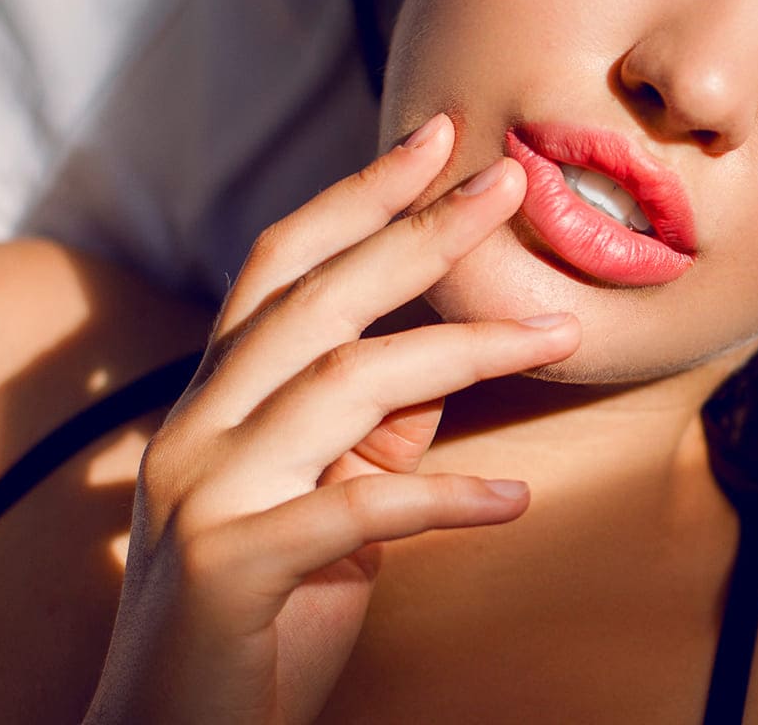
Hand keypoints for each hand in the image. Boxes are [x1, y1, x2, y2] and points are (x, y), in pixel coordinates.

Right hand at [85, 115, 580, 724]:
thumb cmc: (259, 619)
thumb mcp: (324, 506)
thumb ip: (371, 434)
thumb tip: (447, 359)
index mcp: (215, 403)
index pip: (282, 267)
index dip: (359, 196)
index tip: (439, 138)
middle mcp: (195, 429)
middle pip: (314, 298)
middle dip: (418, 232)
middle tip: (510, 183)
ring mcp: (201, 494)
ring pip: (343, 383)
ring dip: (466, 351)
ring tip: (563, 334)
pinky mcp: (228, 568)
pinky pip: (355, 511)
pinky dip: (446, 499)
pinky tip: (515, 500)